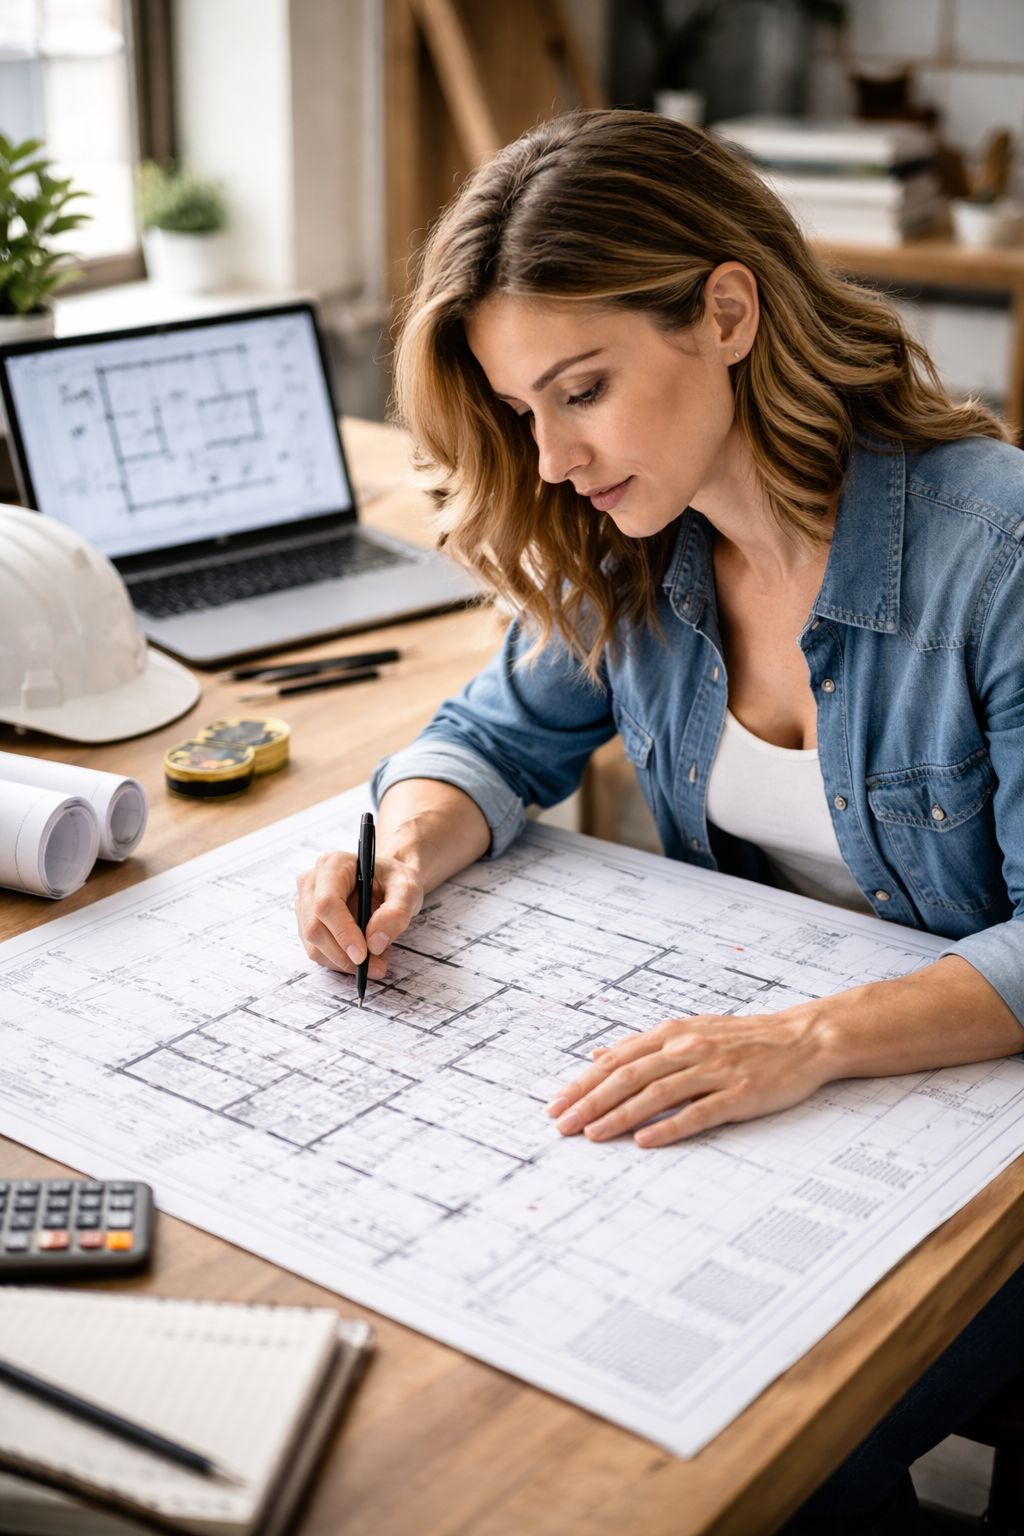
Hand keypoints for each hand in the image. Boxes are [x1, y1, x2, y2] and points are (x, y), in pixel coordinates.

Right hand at [295, 849, 423, 977]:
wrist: (388, 881)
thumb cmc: (394, 880)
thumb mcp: (407, 890)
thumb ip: (396, 913)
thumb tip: (374, 943)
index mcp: (333, 865)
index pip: (326, 903)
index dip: (342, 932)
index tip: (363, 955)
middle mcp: (312, 882)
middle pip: (315, 927)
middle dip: (344, 955)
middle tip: (376, 966)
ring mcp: (306, 903)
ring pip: (314, 945)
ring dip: (344, 961)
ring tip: (376, 957)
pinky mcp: (307, 923)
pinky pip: (318, 952)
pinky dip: (341, 961)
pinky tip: (365, 953)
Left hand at [546, 1009, 828, 1147]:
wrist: (802, 1039)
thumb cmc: (744, 1039)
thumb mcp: (690, 1031)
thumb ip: (644, 1046)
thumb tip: (597, 1054)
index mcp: (673, 1034)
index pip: (618, 1060)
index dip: (584, 1083)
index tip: (557, 1105)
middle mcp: (688, 1049)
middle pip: (629, 1076)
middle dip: (591, 1102)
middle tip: (562, 1125)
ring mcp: (714, 1071)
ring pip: (657, 1095)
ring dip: (620, 1116)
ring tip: (593, 1135)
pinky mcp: (739, 1094)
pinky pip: (699, 1112)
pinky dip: (669, 1127)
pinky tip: (645, 1140)